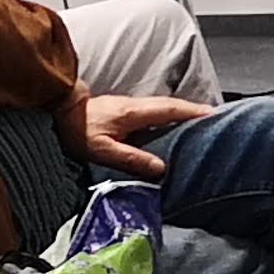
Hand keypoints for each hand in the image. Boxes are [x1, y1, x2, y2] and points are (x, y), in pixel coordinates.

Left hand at [67, 90, 206, 176]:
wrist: (58, 109)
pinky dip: (169, 116)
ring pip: (164, 108)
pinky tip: (172, 126)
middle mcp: (136, 106)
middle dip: (194, 111)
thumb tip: (161, 167)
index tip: (214, 115)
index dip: (193, 112)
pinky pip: (154, 113)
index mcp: (135, 112)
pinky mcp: (125, 112)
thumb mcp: (102, 149)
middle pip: (172, 106)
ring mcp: (130, 107)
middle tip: (215, 119)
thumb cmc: (77, 129)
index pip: (171, 109)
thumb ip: (131, 158)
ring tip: (200, 123)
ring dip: (183, 113)